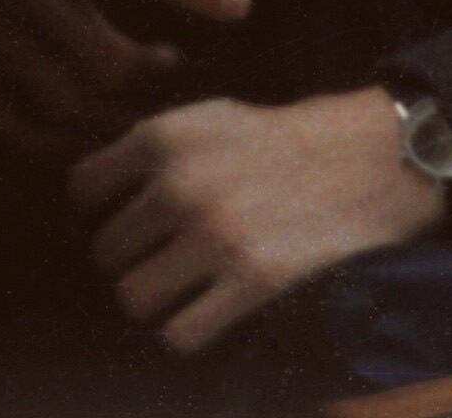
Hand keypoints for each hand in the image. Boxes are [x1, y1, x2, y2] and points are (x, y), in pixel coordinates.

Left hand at [70, 90, 443, 353]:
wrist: (368, 158)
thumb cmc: (281, 140)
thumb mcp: (209, 116)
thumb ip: (151, 149)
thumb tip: (91, 195)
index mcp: (163, 136)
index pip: (82, 191)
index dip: (101, 211)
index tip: (130, 219)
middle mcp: (180, 184)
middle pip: (106, 252)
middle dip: (133, 257)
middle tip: (166, 255)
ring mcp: (215, 235)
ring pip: (132, 299)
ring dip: (155, 299)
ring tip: (182, 287)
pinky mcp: (252, 280)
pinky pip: (179, 334)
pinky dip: (188, 330)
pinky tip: (208, 310)